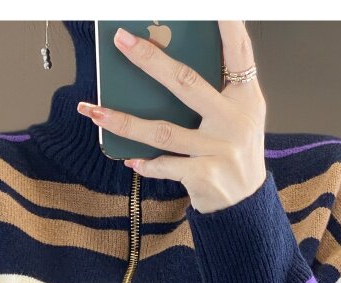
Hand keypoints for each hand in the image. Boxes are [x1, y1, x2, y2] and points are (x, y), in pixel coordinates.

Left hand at [76, 21, 266, 212]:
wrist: (244, 204)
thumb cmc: (234, 153)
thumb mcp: (239, 116)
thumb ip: (216, 89)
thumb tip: (167, 65)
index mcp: (245, 98)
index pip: (238, 52)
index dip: (228, 25)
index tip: (214, 5)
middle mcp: (233, 120)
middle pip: (185, 82)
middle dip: (150, 59)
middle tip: (122, 40)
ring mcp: (218, 149)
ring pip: (163, 130)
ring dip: (125, 121)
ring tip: (95, 110)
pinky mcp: (204, 175)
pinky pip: (164, 165)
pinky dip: (144, 163)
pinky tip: (128, 159)